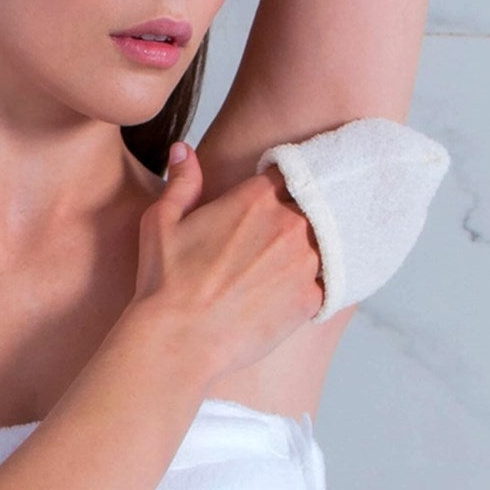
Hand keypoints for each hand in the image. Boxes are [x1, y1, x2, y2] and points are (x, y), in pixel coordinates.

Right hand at [133, 143, 323, 384]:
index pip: (289, 174)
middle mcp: (288, 224)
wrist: (178, 340)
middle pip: (312, 206)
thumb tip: (184, 149)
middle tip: (278, 234)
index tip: (277, 193)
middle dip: (300, 214)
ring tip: (283, 264)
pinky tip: (289, 291)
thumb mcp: (162, 220)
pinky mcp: (311, 299)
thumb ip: (183, 181)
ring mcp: (305, 263)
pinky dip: (314, 283)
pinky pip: (326, 282)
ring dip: (311, 248)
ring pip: (324, 243)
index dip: (282, 183)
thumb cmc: (165, 280)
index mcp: (254, 199)